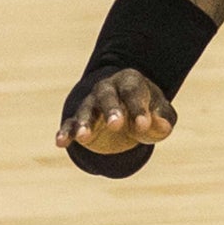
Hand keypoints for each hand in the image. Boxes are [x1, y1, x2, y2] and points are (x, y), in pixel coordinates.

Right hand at [55, 68, 175, 154]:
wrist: (125, 110)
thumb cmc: (147, 111)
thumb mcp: (160, 114)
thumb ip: (163, 119)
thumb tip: (163, 126)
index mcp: (130, 82)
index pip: (133, 92)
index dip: (138, 108)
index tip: (143, 126)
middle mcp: (107, 89)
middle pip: (106, 96)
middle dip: (111, 110)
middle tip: (116, 125)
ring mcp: (91, 104)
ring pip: (86, 110)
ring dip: (85, 123)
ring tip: (84, 137)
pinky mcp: (78, 120)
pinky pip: (69, 124)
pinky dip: (65, 132)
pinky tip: (61, 143)